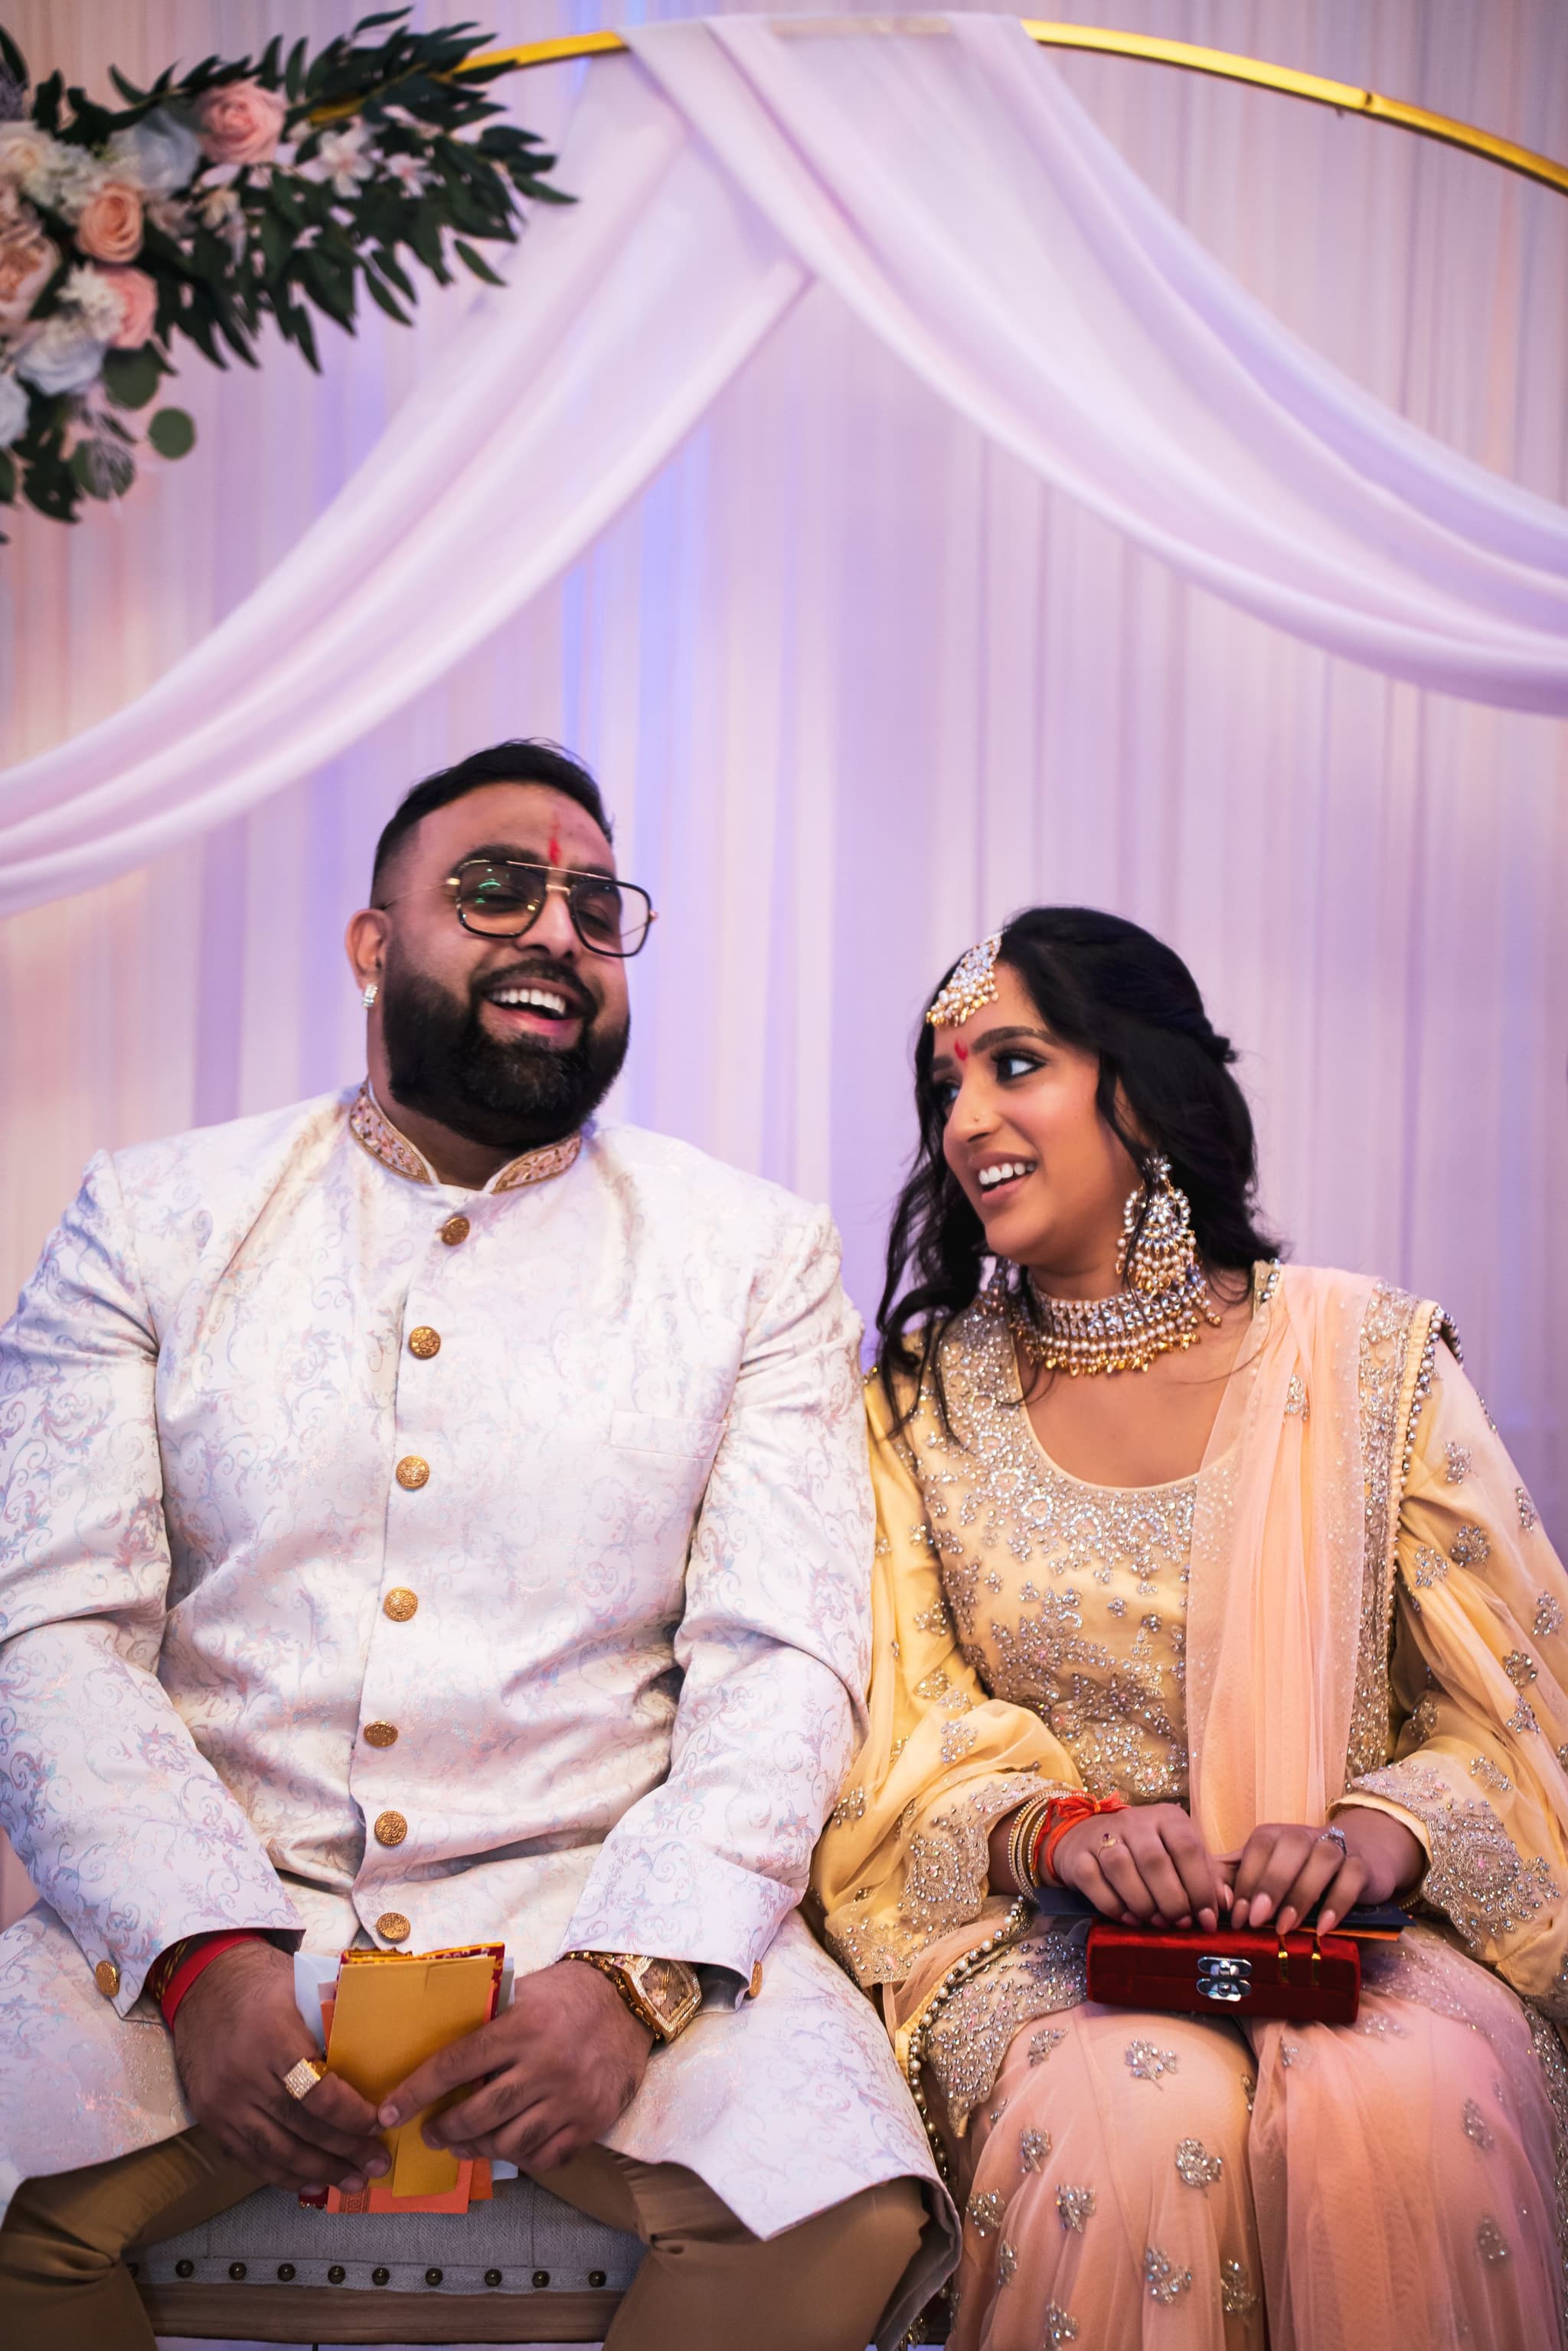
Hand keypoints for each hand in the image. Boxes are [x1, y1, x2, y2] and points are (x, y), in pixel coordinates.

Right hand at [172, 1939, 387, 2193]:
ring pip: (276, 2152)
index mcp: (272, 2038)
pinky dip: (283, 2175)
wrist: (203, 1985)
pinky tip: (311, 2183)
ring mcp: (223, 2103)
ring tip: (353, 2180)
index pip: (318, 2092)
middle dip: (344, 2151)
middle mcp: (243, 2077)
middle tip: (378, 2162)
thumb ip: (336, 2019)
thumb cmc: (264, 1984)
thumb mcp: (303, 1987)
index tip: (381, 2123)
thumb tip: (383, 2051)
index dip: (352, 2116)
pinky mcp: (210, 2119)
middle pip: (301, 2128)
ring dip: (318, 2172)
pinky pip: (250, 2158)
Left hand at [377, 1958, 653, 2175]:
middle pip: (480, 2113)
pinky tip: (508, 2148)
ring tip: (463, 2145)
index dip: (416, 2092)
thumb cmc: (567, 1994)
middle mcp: (546, 2065)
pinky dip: (521, 2159)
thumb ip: (486, 2020)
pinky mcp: (591, 2121)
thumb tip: (435, 2048)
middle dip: (445, 2130)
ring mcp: (571, 2098)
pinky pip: (546, 2157)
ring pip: (509, 2142)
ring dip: (477, 2149)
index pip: (455, 2064)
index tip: (389, 2113)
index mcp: (522, 2026)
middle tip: (431, 2134)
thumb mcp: (524, 1992)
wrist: (629, 2003)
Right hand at [1052, 1802, 1224, 1933]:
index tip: (1207, 1921)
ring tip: (1157, 1922)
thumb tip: (1226, 1903)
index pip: (1188, 1848)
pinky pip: (1092, 1879)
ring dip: (1143, 1902)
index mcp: (1167, 1817)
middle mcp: (1134, 1820)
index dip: (1200, 1888)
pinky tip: (1130, 1919)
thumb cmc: (1148, 1851)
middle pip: (1154, 1860)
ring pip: (1121, 1866)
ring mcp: (1102, 1835)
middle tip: (1180, 1924)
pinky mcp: (1078, 1855)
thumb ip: (1206, 1876)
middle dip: (1172, 1900)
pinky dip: (1113, 1905)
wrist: (1090, 1838)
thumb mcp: (1180, 1856)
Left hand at [1226, 1811, 1424, 1933]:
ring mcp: (1337, 1848)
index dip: (1245, 1881)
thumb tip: (1215, 1899)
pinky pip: (1351, 1878)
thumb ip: (1239, 1879)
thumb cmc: (1303, 1868)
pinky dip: (1337, 1903)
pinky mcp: (1362, 1866)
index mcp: (1276, 1835)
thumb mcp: (1269, 1871)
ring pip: (1321, 1859)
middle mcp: (1305, 1836)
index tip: (1237, 1917)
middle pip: (1288, 1848)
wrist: (1363, 1850)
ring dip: (1301, 1894)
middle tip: (1257, 1920)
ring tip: (1286, 1927)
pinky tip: (1323, 1927)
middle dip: (1270, 1884)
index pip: (1257, 1848)